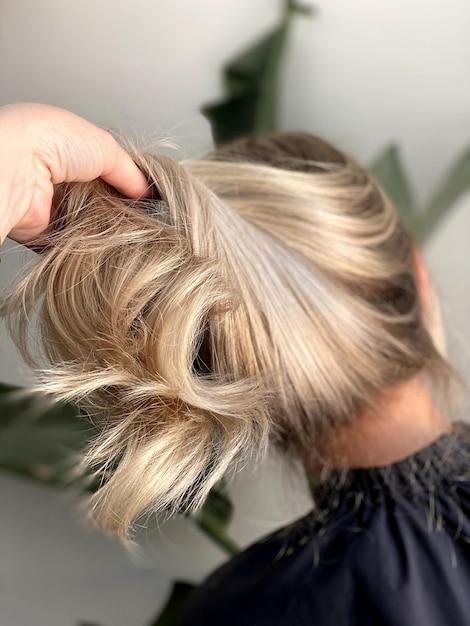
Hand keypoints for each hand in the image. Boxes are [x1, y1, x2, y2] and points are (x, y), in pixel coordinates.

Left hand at [0, 103, 149, 243]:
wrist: (17, 167)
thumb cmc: (52, 142)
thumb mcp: (105, 147)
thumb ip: (130, 172)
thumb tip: (148, 192)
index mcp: (65, 147)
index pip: (104, 171)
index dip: (127, 185)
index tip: (148, 199)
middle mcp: (54, 176)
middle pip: (97, 200)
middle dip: (119, 210)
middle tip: (143, 219)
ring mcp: (48, 206)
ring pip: (86, 224)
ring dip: (105, 229)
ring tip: (130, 234)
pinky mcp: (41, 233)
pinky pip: (70, 245)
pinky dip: (88, 248)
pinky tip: (109, 248)